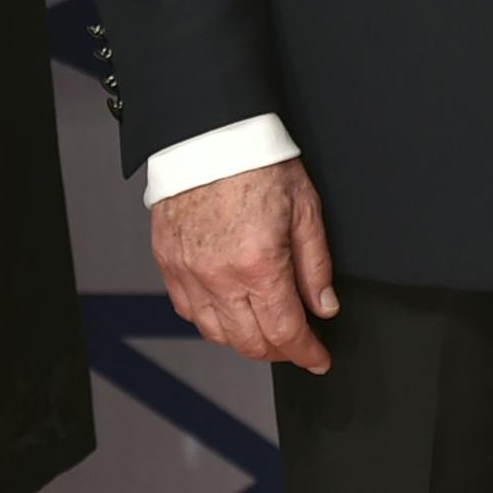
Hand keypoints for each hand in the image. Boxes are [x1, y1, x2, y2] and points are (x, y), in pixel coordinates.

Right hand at [150, 159, 338, 373]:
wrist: (209, 134)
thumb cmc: (257, 161)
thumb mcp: (305, 208)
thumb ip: (315, 264)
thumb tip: (323, 306)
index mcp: (258, 264)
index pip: (285, 331)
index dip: (306, 353)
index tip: (318, 359)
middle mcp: (218, 276)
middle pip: (250, 341)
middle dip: (279, 352)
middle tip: (297, 345)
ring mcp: (188, 272)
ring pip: (217, 333)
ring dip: (245, 340)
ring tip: (266, 331)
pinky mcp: (168, 263)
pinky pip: (189, 311)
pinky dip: (212, 320)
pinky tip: (230, 311)